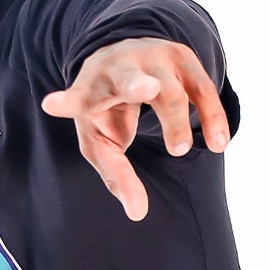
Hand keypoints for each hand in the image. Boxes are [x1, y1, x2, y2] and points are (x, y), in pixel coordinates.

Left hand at [41, 38, 228, 221]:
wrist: (127, 56)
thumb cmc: (108, 109)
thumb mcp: (102, 141)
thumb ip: (116, 176)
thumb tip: (138, 214)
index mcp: (90, 89)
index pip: (76, 97)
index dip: (65, 102)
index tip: (51, 104)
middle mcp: (120, 68)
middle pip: (127, 79)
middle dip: (137, 84)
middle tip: (149, 91)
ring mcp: (154, 59)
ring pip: (171, 87)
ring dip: (176, 118)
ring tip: (179, 151)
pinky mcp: (183, 59)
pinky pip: (203, 89)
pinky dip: (212, 116)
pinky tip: (219, 143)